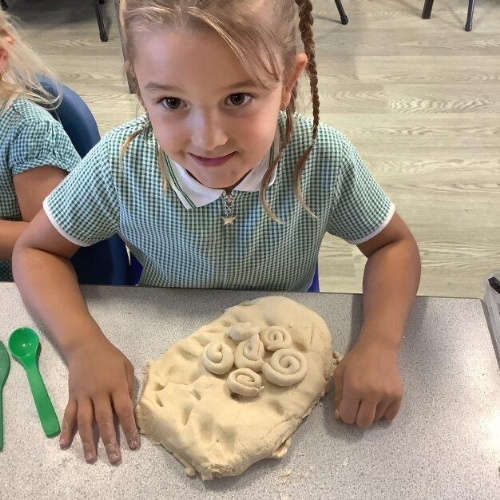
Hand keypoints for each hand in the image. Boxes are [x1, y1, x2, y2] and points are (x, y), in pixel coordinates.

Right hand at [59, 337, 139, 463]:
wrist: (85, 345)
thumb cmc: (110, 356)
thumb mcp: (126, 366)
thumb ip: (129, 386)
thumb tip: (130, 407)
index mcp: (116, 385)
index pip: (124, 411)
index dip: (129, 429)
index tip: (133, 445)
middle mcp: (100, 392)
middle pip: (105, 420)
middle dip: (110, 441)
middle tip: (115, 459)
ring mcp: (84, 395)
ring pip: (86, 421)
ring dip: (88, 441)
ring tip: (92, 458)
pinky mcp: (72, 395)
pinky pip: (69, 415)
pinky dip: (66, 429)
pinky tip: (64, 443)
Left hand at [333, 336, 402, 427]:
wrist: (379, 347)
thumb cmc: (356, 359)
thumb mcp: (340, 374)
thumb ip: (338, 396)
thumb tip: (339, 416)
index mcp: (354, 388)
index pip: (348, 417)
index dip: (345, 415)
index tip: (347, 407)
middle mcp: (371, 394)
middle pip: (363, 423)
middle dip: (357, 418)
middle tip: (357, 406)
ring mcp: (387, 395)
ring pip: (376, 419)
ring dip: (370, 413)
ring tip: (369, 398)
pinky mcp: (398, 395)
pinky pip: (390, 416)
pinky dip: (383, 412)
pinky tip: (379, 400)